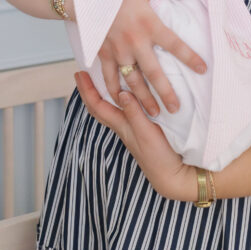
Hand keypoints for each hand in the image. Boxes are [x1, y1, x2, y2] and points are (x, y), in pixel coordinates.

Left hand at [74, 71, 196, 200]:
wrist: (172, 176)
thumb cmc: (159, 157)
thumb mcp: (146, 133)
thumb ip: (134, 114)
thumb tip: (120, 92)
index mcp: (122, 125)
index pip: (98, 106)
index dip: (87, 90)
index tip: (79, 73)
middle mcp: (123, 126)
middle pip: (99, 108)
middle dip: (88, 91)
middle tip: (83, 74)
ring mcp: (132, 129)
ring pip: (110, 110)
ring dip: (102, 94)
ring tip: (100, 80)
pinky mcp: (142, 130)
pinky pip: (124, 112)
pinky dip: (119, 100)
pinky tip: (126, 95)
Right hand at [95, 0, 206, 117]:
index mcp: (148, 24)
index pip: (174, 45)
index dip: (190, 57)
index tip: (203, 69)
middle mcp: (134, 41)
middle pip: (154, 73)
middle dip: (166, 92)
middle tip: (176, 108)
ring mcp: (117, 50)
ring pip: (132, 81)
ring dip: (143, 99)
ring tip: (155, 113)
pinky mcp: (103, 54)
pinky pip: (109, 77)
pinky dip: (114, 91)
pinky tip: (122, 102)